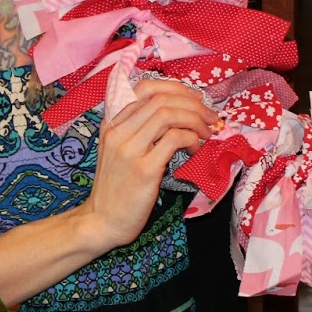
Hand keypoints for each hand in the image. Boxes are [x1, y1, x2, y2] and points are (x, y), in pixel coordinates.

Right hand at [80, 78, 216, 251]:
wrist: (101, 222)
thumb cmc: (116, 189)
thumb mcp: (120, 152)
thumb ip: (139, 131)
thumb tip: (178, 113)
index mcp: (112, 124)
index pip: (146, 89)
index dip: (176, 89)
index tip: (195, 100)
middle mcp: (118, 132)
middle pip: (161, 99)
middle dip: (193, 104)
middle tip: (210, 117)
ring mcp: (129, 149)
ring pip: (168, 114)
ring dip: (195, 119)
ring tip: (206, 132)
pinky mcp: (144, 169)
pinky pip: (174, 139)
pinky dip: (191, 139)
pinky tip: (194, 150)